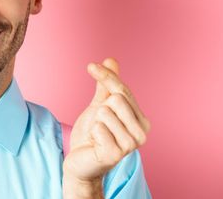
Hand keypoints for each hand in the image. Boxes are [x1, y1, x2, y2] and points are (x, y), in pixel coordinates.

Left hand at [62, 58, 150, 196]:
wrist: (80, 161)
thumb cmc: (92, 134)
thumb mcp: (99, 105)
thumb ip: (107, 85)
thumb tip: (111, 60)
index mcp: (141, 119)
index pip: (122, 88)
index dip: (105, 75)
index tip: (90, 66)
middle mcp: (142, 132)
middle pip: (116, 98)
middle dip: (100, 108)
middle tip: (99, 125)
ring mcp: (131, 145)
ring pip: (105, 111)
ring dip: (96, 122)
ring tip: (98, 135)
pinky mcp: (116, 154)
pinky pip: (98, 127)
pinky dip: (92, 133)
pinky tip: (96, 144)